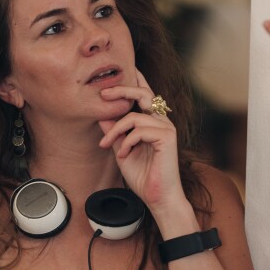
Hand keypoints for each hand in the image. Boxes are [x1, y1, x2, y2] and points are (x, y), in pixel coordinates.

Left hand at [97, 70, 184, 211]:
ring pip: (133, 116)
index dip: (135, 80)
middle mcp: (162, 121)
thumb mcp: (121, 150)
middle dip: (121, 90)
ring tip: (106, 145)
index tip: (121, 71)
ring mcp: (166, 127)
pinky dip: (126, 142)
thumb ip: (114, 132)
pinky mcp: (167, 136)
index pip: (145, 94)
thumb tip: (102, 115)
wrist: (157, 197)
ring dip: (114, 130)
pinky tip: (122, 154)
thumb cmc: (142, 176)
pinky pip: (139, 129)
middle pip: (142, 93)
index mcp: (153, 122)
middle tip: (102, 94)